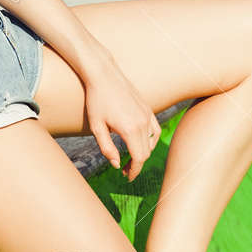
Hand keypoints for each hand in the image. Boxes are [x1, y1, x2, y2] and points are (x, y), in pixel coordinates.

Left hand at [82, 55, 160, 183]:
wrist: (103, 75)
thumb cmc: (96, 100)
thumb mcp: (96, 127)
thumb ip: (107, 148)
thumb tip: (116, 164)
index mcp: (130, 130)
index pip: (139, 158)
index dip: (134, 171)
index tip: (127, 177)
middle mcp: (142, 123)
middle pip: (146, 152)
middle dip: (137, 164)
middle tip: (125, 170)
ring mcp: (147, 114)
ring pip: (152, 142)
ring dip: (144, 152)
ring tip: (132, 158)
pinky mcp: (147, 108)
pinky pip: (155, 129)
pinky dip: (151, 140)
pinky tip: (141, 142)